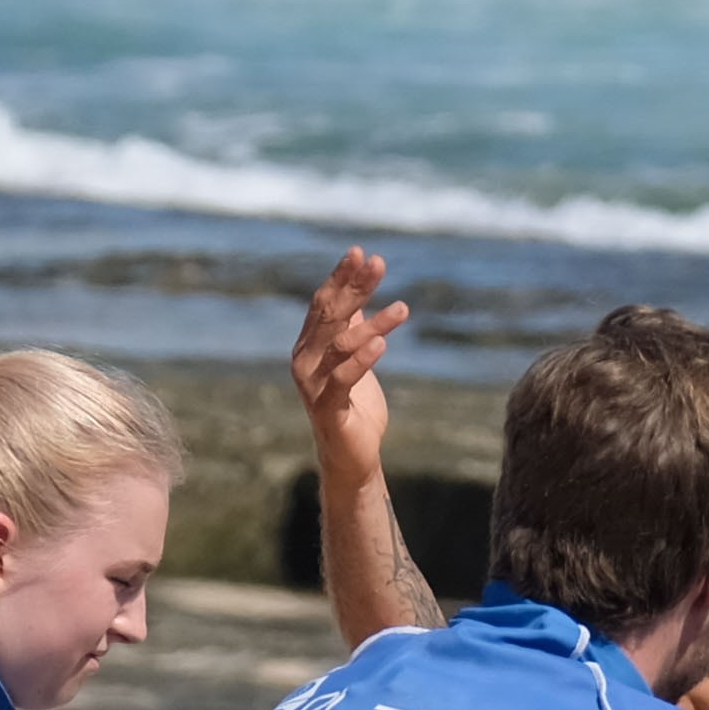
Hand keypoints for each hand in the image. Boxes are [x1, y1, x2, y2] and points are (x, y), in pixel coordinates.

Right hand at [292, 245, 407, 478]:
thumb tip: (358, 294)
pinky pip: (344, 379)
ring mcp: (312, 385)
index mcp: (310, 345)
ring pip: (341, 345)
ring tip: (403, 308)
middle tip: (379, 263)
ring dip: (373, 324)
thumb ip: (352, 327)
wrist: (350, 455)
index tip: (361, 253)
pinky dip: (362, 359)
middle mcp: (305, 360)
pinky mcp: (327, 408)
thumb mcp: (355, 357)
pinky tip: (383, 343)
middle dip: (354, 288)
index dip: (341, 277)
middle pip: (330, 316)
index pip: (324, 303)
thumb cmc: (353, 403)